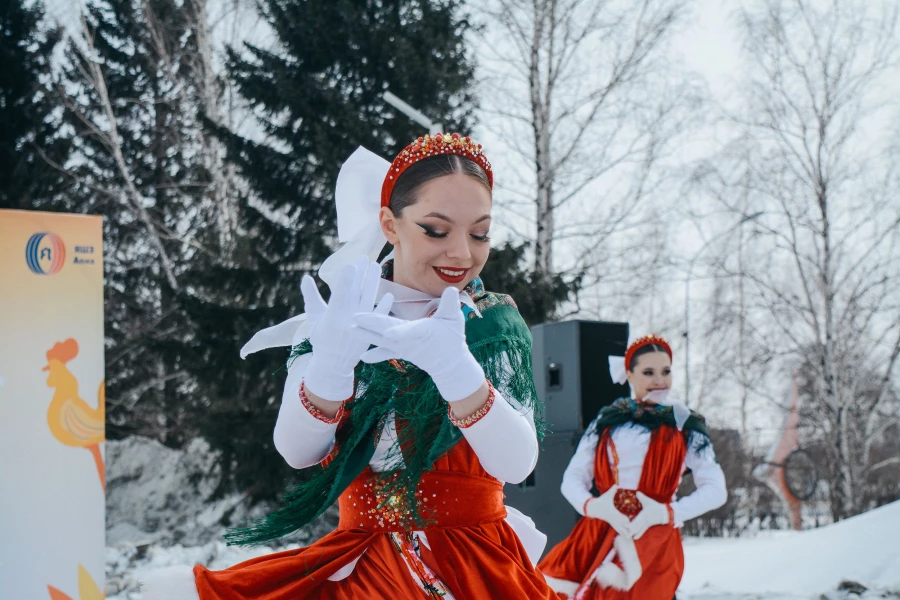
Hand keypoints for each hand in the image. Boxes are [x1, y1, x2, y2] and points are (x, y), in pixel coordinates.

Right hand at [302, 257, 392, 400]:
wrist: (333, 364)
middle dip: (361, 275)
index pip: (340, 295)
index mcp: (332, 317)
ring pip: (369, 300)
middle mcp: (348, 321)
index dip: (345, 280)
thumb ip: (311, 297)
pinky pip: (380, 317)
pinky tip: (389, 294)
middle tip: (364, 257)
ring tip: (375, 266)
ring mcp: (361, 327)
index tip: (350, 265)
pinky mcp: (370, 333)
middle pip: (356, 293)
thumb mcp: (313, 318)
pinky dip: (384, 306)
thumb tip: (305, 278)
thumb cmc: (321, 337)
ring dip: (373, 283)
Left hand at [352, 287, 484, 401]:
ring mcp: (403, 348)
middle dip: (371, 325)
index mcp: (423, 332)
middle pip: (388, 332)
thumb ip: (450, 305)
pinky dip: (375, 355)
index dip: (398, 332)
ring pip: (382, 340)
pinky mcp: (401, 352)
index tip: (388, 333)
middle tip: (355, 318)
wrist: (450, 364)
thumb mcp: (454, 319)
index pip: (409, 331)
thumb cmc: (453, 339)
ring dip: (365, 334)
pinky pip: (386, 353)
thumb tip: (451, 290)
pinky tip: (362, 357)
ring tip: (350, 328)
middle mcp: (409, 341)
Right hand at [584, 485, 631, 535]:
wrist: (593, 508)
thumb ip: (613, 489)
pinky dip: (622, 533)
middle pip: (622, 526)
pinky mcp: (612, 524)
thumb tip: (617, 484)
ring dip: (625, 532)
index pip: (620, 518)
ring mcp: (612, 522)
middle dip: (628, 528)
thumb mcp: (607, 495)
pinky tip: (627, 536)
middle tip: (635, 530)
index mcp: (613, 512)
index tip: (632, 520)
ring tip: (632, 537)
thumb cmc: (602, 500)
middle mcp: (613, 519)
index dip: (627, 520)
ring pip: (620, 530)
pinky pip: (618, 530)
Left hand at [627, 491, 672, 538]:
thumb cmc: (655, 507)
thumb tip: (636, 492)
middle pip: (634, 530)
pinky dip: (636, 534)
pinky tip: (632, 535)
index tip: (623, 525)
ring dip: (631, 534)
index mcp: (643, 517)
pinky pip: (640, 532)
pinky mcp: (646, 527)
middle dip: (627, 531)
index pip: (635, 523)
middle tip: (621, 530)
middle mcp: (643, 523)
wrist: (664, 513)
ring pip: (637, 532)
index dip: (628, 525)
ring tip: (625, 533)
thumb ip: (641, 497)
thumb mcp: (648, 501)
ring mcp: (645, 526)